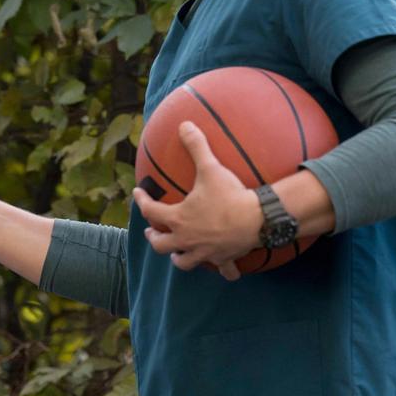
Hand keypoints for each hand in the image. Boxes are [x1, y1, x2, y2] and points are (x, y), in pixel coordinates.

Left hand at [134, 121, 261, 280]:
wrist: (258, 219)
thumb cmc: (230, 195)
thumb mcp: (211, 168)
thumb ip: (196, 146)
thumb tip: (184, 124)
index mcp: (178, 219)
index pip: (151, 211)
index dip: (141, 201)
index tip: (137, 193)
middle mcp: (187, 239)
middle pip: (161, 245)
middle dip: (154, 238)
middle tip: (151, 231)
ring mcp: (205, 252)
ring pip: (184, 262)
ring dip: (178, 257)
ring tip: (175, 252)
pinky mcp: (224, 259)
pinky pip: (223, 270)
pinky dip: (223, 270)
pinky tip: (225, 270)